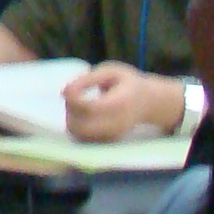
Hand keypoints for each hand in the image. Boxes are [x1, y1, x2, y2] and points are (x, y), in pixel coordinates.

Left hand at [62, 64, 182, 141]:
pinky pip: (84, 138)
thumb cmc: (127, 83)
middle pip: (81, 126)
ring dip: (71, 119)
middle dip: (70, 110)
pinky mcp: (109, 141)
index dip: (73, 99)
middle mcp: (117, 123)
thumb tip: (64, 92)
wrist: (149, 102)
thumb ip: (88, 79)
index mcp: (120, 102)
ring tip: (78, 105)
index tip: (70, 89)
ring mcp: (113, 135)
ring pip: (79, 134)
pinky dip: (77, 126)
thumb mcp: (111, 72)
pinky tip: (83, 114)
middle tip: (74, 97)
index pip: (90, 107)